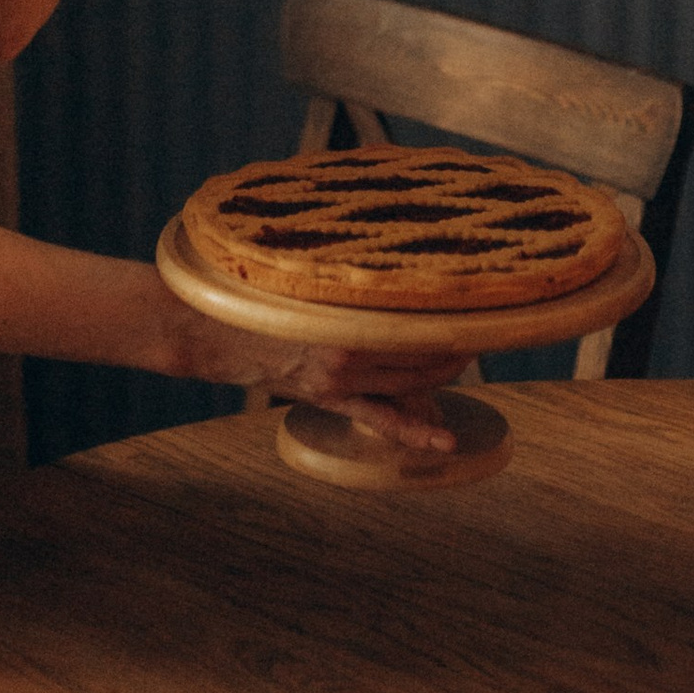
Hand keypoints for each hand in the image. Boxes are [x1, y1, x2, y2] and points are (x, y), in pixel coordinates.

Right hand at [149, 289, 458, 455]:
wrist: (212, 327)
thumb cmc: (261, 287)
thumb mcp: (310, 269)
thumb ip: (351, 268)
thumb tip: (396, 251)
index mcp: (346, 311)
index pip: (420, 316)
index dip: (456, 312)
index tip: (480, 297)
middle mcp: (348, 347)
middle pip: (424, 350)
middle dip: (457, 341)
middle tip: (482, 324)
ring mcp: (341, 380)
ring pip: (413, 381)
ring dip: (444, 372)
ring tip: (465, 355)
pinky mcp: (331, 400)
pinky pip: (381, 419)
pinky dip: (416, 431)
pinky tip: (446, 441)